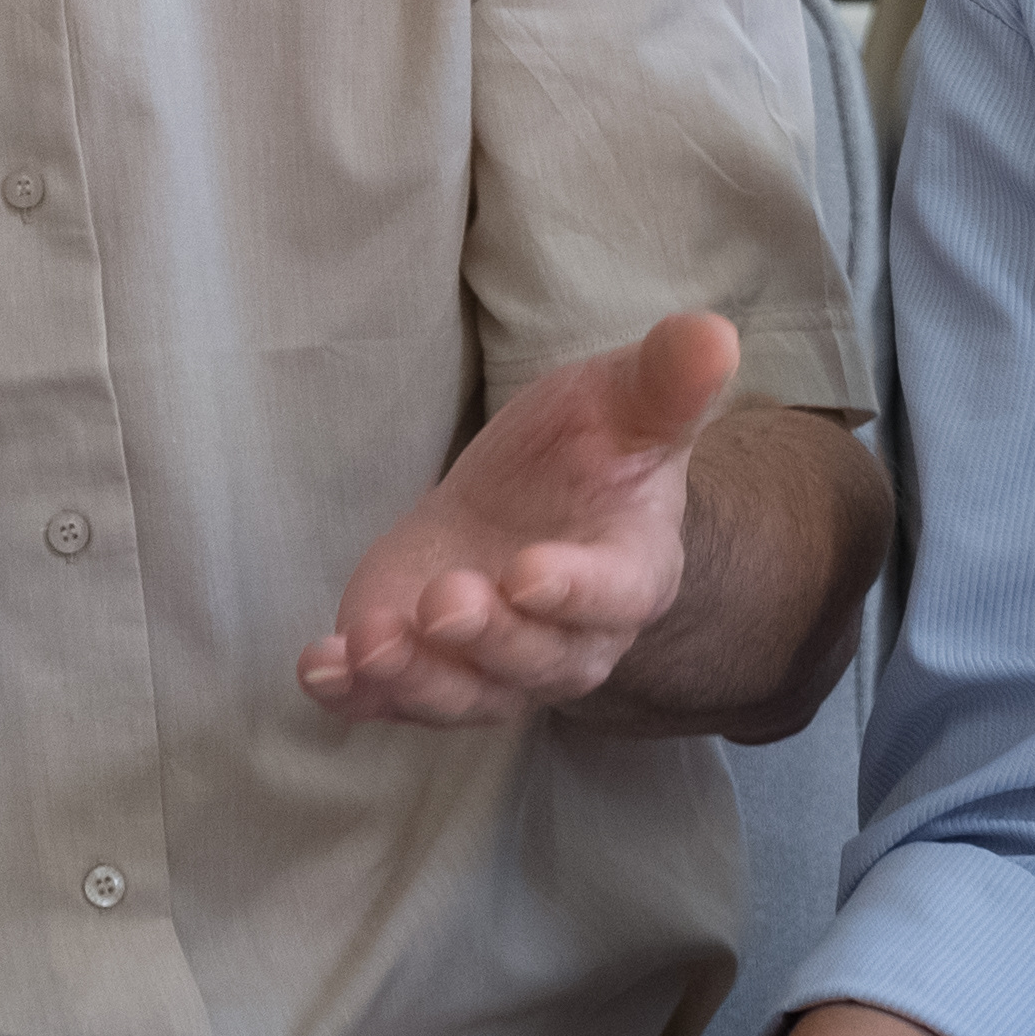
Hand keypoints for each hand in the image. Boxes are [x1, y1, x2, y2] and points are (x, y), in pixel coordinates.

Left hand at [299, 313, 737, 726]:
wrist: (530, 499)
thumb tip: (716, 334)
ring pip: (464, 696)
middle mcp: (570, 640)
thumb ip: (666, 380)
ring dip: (416, 678)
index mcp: (631, 570)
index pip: (613, 595)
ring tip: (369, 646)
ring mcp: (494, 666)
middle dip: (486, 637)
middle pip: (535, 661)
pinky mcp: (426, 668)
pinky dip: (354, 695)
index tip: (527, 573)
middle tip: (443, 599)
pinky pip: (393, 702)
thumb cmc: (589, 449)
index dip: (574, 592)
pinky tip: (318, 668)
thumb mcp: (623, 399)